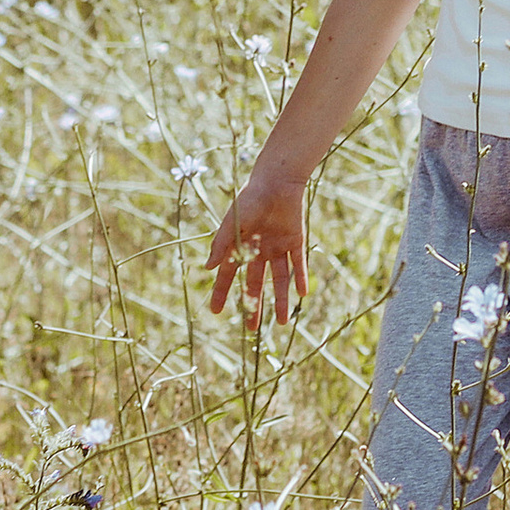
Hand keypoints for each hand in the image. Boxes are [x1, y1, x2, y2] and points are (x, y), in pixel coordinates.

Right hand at [205, 164, 307, 328]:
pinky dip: (300, 278)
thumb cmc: (250, 199)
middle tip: (252, 329)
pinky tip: (301, 294)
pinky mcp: (295, 241)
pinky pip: (298, 264)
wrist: (276, 180)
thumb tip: (208, 268)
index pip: (227, 275)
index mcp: (239, 245)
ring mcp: (277, 247)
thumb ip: (221, 245)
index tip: (215, 312)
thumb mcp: (232, 223)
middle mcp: (258, 250)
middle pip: (254, 283)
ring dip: (279, 299)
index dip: (221, 293)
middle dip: (253, 305)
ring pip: (278, 279)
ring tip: (281, 322)